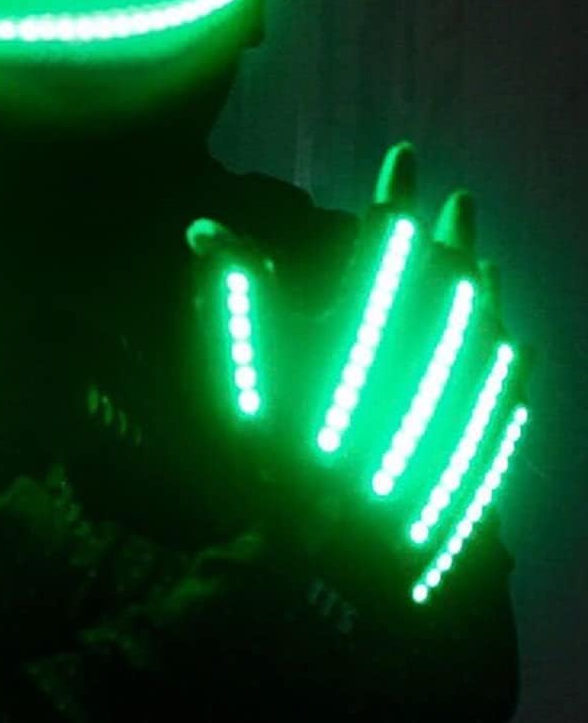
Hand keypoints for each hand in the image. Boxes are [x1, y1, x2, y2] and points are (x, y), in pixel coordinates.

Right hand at [185, 141, 533, 610]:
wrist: (322, 566)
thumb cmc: (267, 467)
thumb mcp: (234, 379)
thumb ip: (224, 299)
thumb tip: (204, 229)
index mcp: (358, 336)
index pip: (382, 247)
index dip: (394, 196)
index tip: (406, 155)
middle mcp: (417, 365)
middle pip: (448, 286)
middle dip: (454, 236)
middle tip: (463, 199)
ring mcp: (452, 412)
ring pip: (484, 337)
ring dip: (487, 295)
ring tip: (488, 263)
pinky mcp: (467, 457)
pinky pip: (504, 401)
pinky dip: (511, 368)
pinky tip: (519, 349)